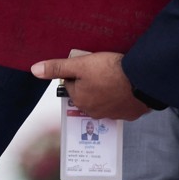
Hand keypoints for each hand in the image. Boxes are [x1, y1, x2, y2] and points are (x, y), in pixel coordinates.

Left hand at [31, 51, 151, 119]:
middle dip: (93, 83)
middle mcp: (95, 112)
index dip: (80, 73)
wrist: (143, 79)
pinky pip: (122, 105)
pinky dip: (123, 97)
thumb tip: (34, 70)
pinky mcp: (130, 114)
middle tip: (104, 70)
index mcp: (80, 100)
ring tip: (116, 77)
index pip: (73, 85)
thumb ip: (57, 68)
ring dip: (108, 91)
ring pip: (105, 100)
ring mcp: (114, 115)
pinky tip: (127, 87)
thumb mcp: (80, 64)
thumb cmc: (110, 71)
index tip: (90, 66)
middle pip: (88, 94)